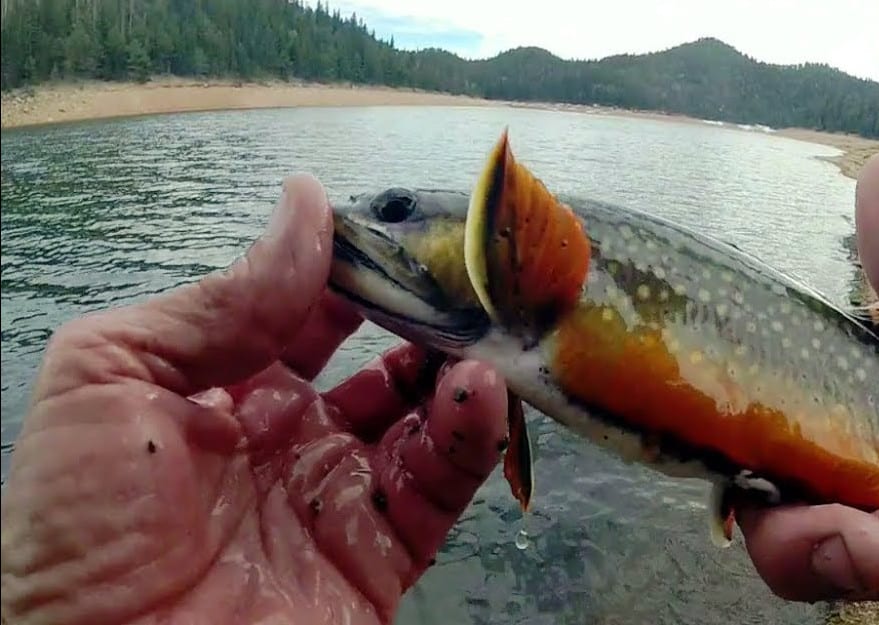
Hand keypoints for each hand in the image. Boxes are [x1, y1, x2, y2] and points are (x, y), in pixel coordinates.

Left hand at [0, 175, 507, 624]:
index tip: (398, 225)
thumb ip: (217, 299)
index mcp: (221, 388)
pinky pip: (440, 483)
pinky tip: (473, 390)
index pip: (306, 308)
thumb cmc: (83, 527)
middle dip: (420, 312)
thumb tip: (305, 204)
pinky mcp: (382, 553)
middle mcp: (289, 434)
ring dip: (455, 366)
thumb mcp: (109, 380)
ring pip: (423, 414)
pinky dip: (470, 433)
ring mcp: (339, 493)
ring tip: (476, 331)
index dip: (350, 264)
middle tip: (462, 271)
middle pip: (377, 356)